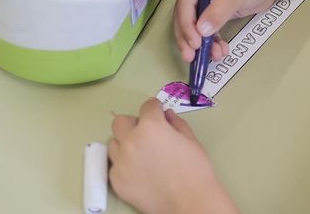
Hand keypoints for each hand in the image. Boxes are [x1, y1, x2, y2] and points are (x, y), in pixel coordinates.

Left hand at [108, 99, 237, 213]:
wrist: (189, 203)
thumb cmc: (195, 170)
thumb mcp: (191, 140)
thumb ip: (176, 123)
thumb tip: (166, 115)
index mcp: (151, 127)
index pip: (147, 107)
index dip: (154, 108)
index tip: (158, 112)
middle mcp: (131, 140)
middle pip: (121, 121)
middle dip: (134, 123)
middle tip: (147, 133)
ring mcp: (120, 161)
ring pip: (114, 143)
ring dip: (126, 143)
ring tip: (141, 154)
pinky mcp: (116, 180)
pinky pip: (115, 165)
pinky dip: (125, 164)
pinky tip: (140, 172)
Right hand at [174, 0, 283, 62]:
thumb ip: (219, 11)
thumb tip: (201, 31)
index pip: (184, 5)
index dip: (187, 26)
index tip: (195, 44)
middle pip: (184, 18)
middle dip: (188, 39)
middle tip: (192, 58)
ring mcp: (203, 1)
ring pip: (194, 27)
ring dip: (202, 44)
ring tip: (215, 56)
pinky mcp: (213, 12)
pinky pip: (207, 30)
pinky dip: (212, 42)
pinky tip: (221, 51)